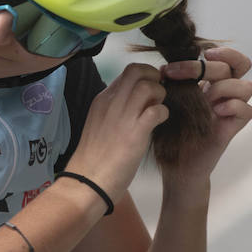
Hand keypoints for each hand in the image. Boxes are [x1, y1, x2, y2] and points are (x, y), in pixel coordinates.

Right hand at [66, 62, 168, 199]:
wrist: (87, 181)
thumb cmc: (95, 157)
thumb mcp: (100, 123)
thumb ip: (115, 109)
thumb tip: (135, 100)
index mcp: (102, 99)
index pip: (127, 72)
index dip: (144, 76)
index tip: (150, 90)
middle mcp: (111, 103)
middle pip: (137, 70)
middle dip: (154, 78)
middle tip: (157, 96)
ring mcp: (122, 117)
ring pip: (148, 86)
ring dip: (160, 95)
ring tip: (157, 109)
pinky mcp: (134, 134)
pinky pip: (156, 110)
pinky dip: (163, 113)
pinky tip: (159, 123)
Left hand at [158, 46, 251, 183]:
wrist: (175, 164)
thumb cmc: (170, 131)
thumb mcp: (170, 100)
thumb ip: (174, 81)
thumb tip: (164, 66)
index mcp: (213, 82)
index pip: (231, 58)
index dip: (224, 51)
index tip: (201, 53)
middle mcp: (226, 93)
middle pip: (236, 66)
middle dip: (207, 67)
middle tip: (178, 73)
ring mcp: (231, 110)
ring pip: (246, 86)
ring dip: (222, 88)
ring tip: (202, 99)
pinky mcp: (233, 128)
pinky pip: (247, 110)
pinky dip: (232, 106)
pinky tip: (214, 112)